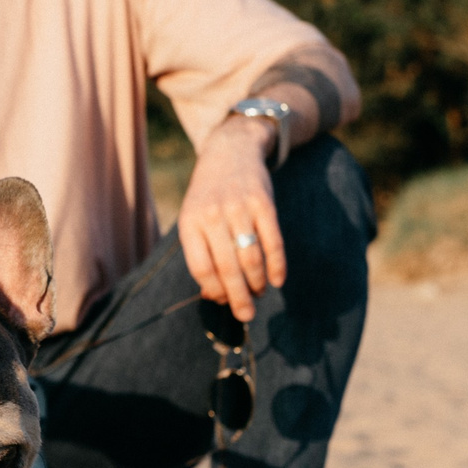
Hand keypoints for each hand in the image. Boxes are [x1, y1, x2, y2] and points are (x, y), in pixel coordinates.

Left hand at [178, 114, 283, 321]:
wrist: (230, 151)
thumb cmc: (209, 196)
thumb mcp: (194, 218)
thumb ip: (202, 252)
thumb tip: (216, 296)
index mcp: (189, 223)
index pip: (201, 268)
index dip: (214, 290)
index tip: (222, 301)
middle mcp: (213, 215)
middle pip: (228, 268)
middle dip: (238, 298)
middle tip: (246, 316)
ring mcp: (239, 208)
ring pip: (251, 258)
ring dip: (257, 283)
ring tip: (259, 293)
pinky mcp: (264, 203)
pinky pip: (273, 242)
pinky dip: (277, 265)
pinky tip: (277, 280)